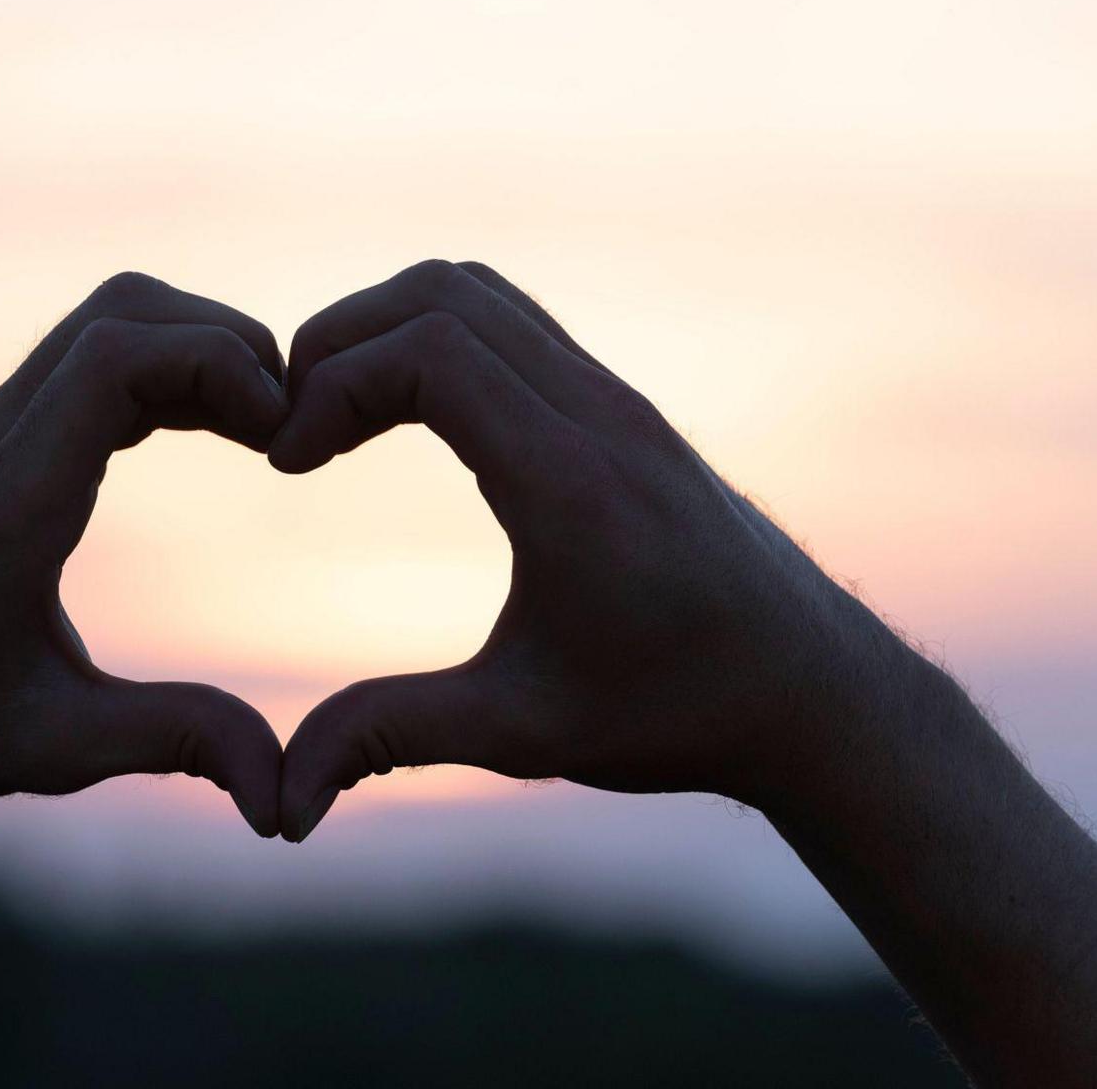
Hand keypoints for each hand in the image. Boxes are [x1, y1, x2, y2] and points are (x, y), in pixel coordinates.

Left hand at [0, 272, 289, 834]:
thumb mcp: (53, 751)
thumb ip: (172, 745)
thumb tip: (283, 796)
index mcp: (7, 505)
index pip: (113, 360)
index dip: (217, 365)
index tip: (282, 437)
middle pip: (119, 312)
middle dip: (226, 344)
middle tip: (290, 428)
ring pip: (104, 320)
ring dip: (196, 347)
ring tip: (263, 427)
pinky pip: (89, 356)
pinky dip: (165, 367)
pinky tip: (210, 430)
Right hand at [271, 260, 913, 839]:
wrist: (811, 692)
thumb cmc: (675, 714)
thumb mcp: (521, 733)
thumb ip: (390, 737)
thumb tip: (285, 804)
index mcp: (570, 483)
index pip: (430, 352)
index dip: (331, 385)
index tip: (286, 464)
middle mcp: (600, 416)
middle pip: (444, 294)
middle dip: (341, 338)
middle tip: (290, 424)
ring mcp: (619, 402)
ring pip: (480, 293)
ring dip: (389, 329)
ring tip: (334, 415)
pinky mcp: (624, 409)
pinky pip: (514, 324)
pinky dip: (438, 340)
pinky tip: (405, 421)